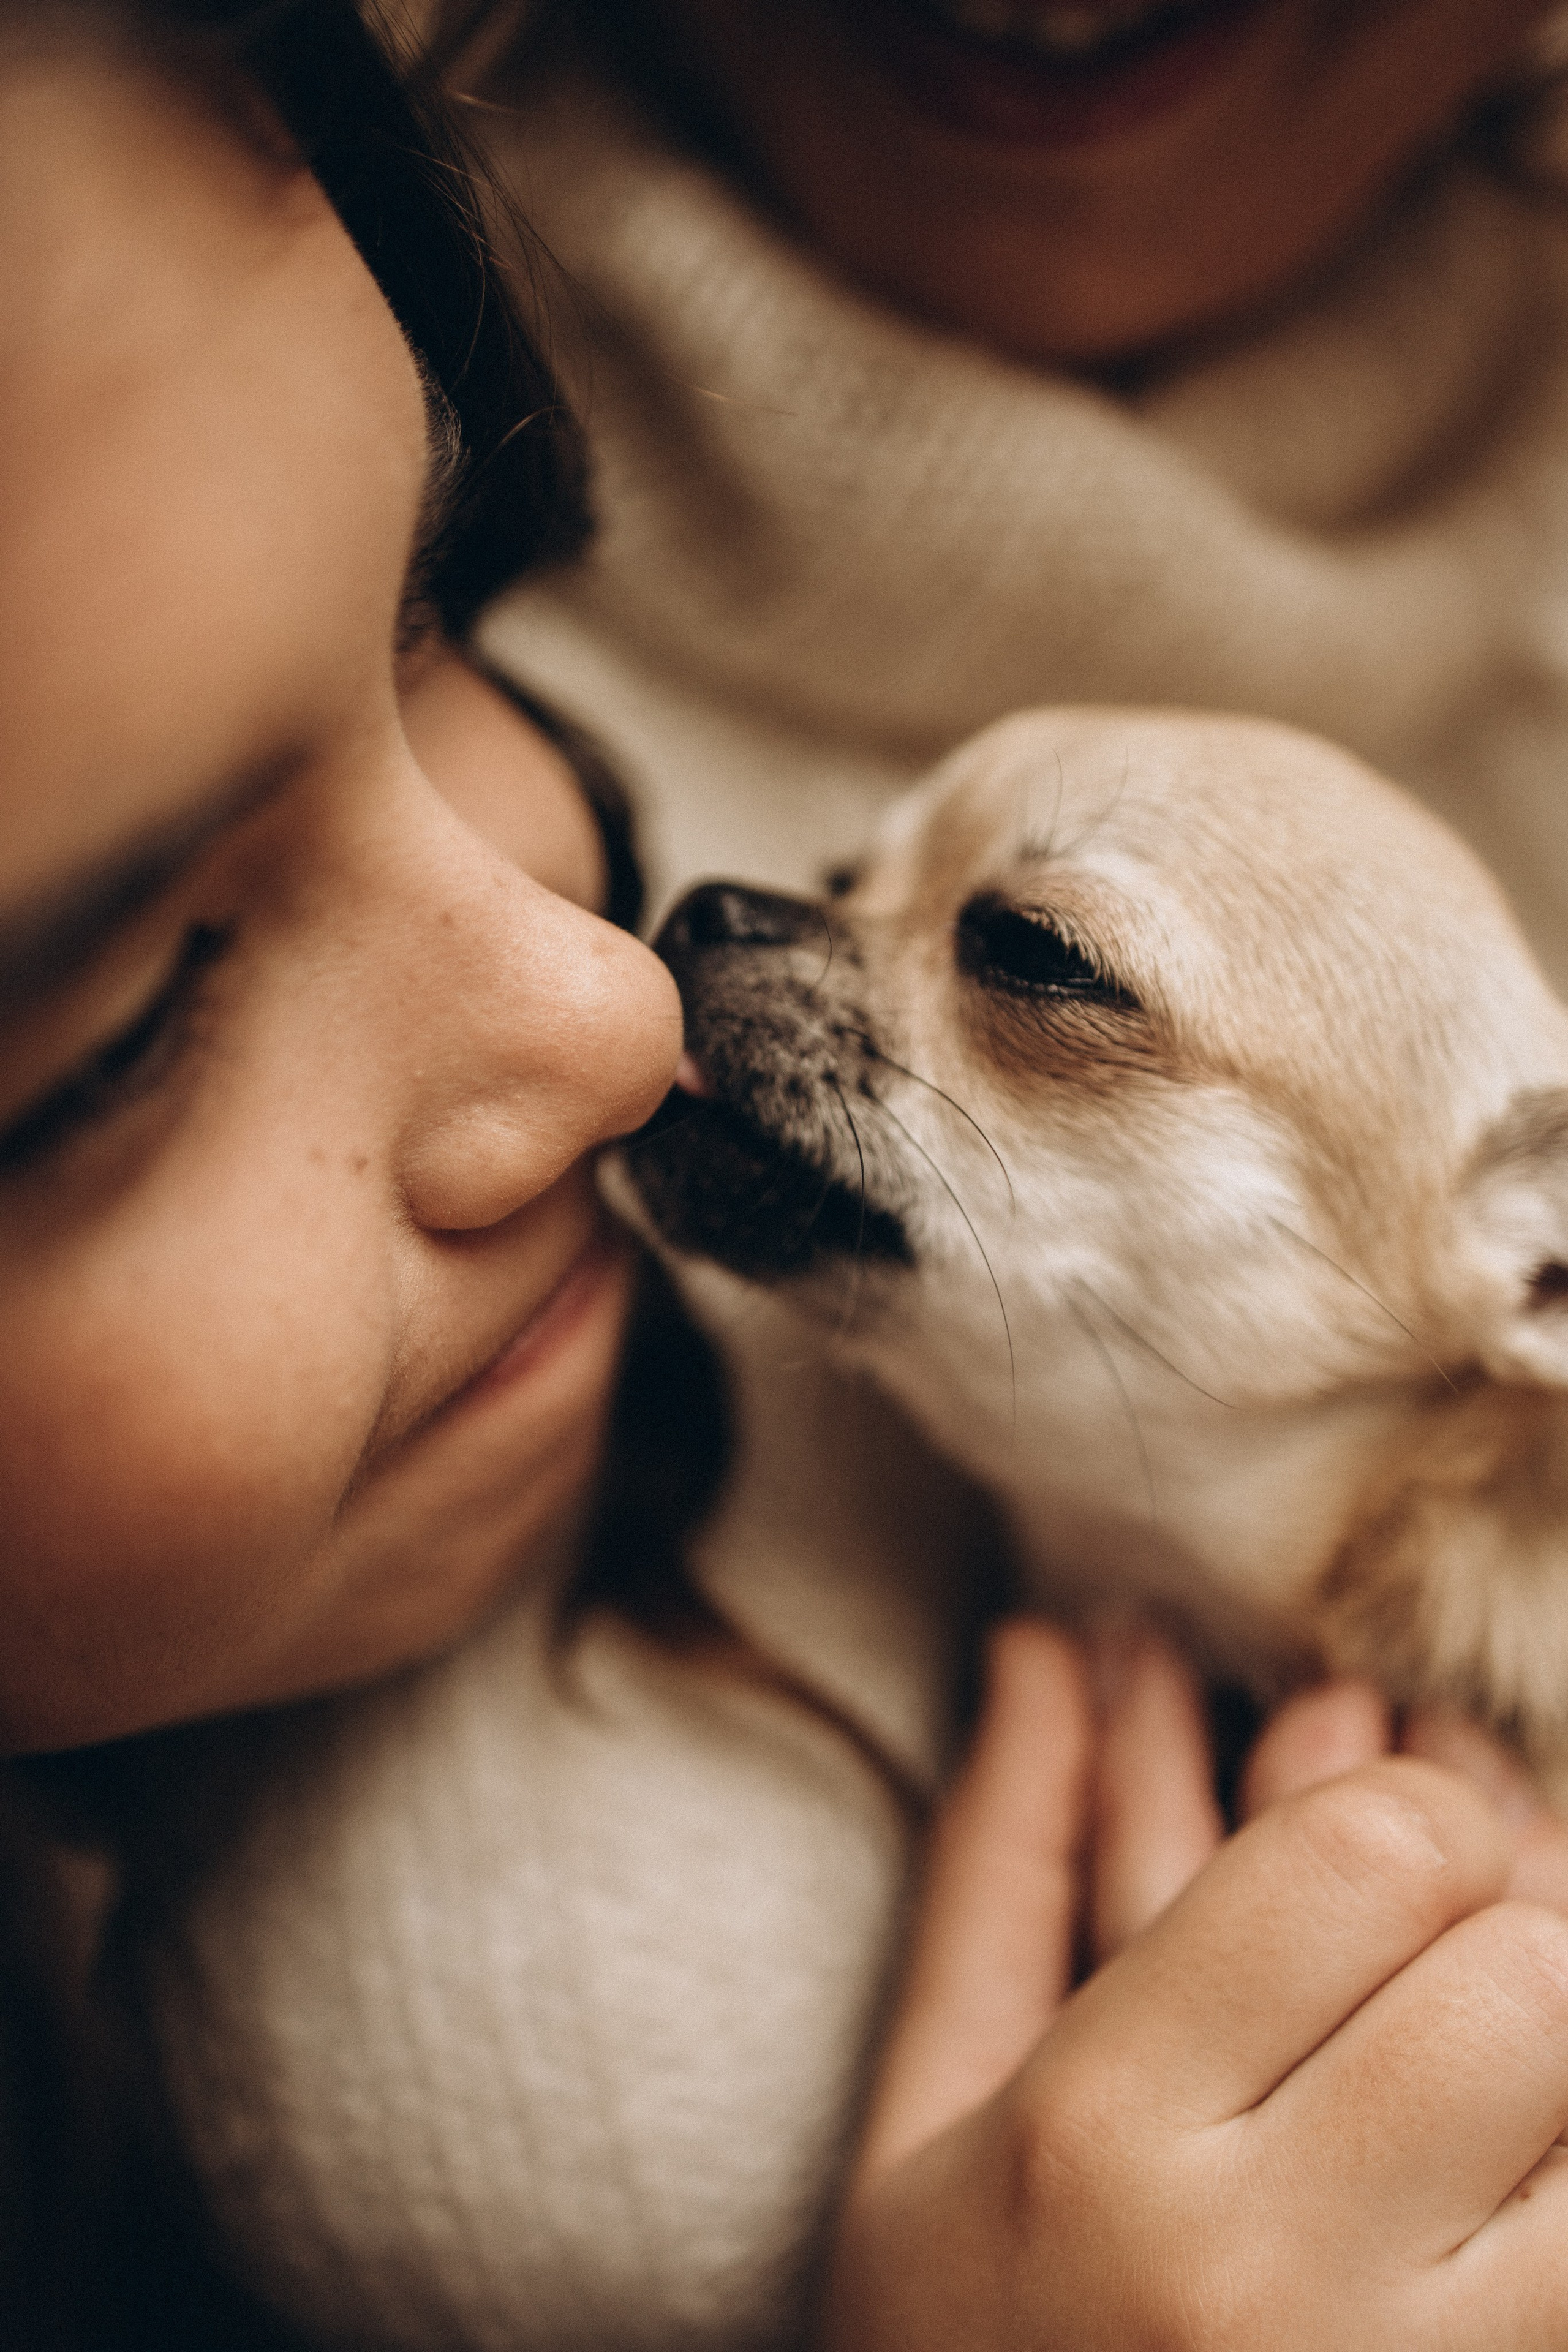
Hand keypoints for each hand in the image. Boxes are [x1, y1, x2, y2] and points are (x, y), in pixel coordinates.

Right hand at [824, 1624, 1567, 2349]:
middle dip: (1520, 1935)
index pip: (1363, 1860)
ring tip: (1492, 2081)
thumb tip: (1041, 1640)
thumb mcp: (929, 2115)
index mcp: (1095, 2141)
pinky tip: (1514, 2178)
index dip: (1414, 1818)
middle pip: (1529, 1978)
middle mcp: (1262, 2275)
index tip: (1393, 1853)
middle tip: (1466, 1959)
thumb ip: (1001, 1864)